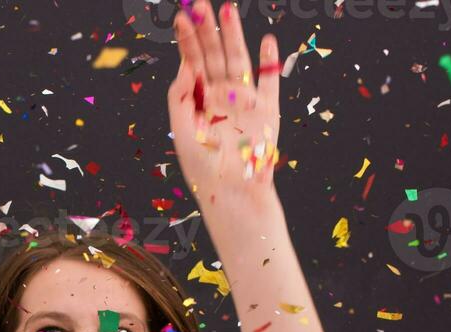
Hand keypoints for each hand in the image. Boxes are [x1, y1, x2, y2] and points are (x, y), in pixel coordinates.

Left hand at [168, 1, 281, 208]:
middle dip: (207, 30)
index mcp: (200, 101)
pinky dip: (270, 63)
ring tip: (227, 10)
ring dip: (233, 36)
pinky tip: (266, 41)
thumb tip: (186, 64)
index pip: (192, 63)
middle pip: (214, 55)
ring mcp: (245, 101)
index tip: (181, 17)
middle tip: (200, 3)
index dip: (187, 40)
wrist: (231, 193)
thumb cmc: (202, 167)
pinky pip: (270, 82)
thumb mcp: (180, 130)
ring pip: (238, 61)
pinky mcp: (267, 111)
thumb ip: (180, 96)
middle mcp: (222, 97)